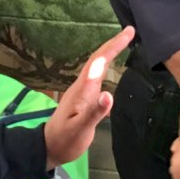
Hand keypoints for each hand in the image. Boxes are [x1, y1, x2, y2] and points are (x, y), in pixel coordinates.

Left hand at [43, 26, 134, 169]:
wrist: (49, 148)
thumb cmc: (65, 140)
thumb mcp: (80, 129)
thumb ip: (94, 112)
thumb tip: (109, 94)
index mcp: (82, 90)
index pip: (99, 62)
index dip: (113, 47)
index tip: (128, 33)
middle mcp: (82, 86)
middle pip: (98, 59)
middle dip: (113, 43)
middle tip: (130, 30)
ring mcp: (82, 91)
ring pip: (97, 65)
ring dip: (110, 51)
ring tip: (124, 41)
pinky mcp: (84, 98)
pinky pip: (97, 74)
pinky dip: (107, 64)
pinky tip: (111, 65)